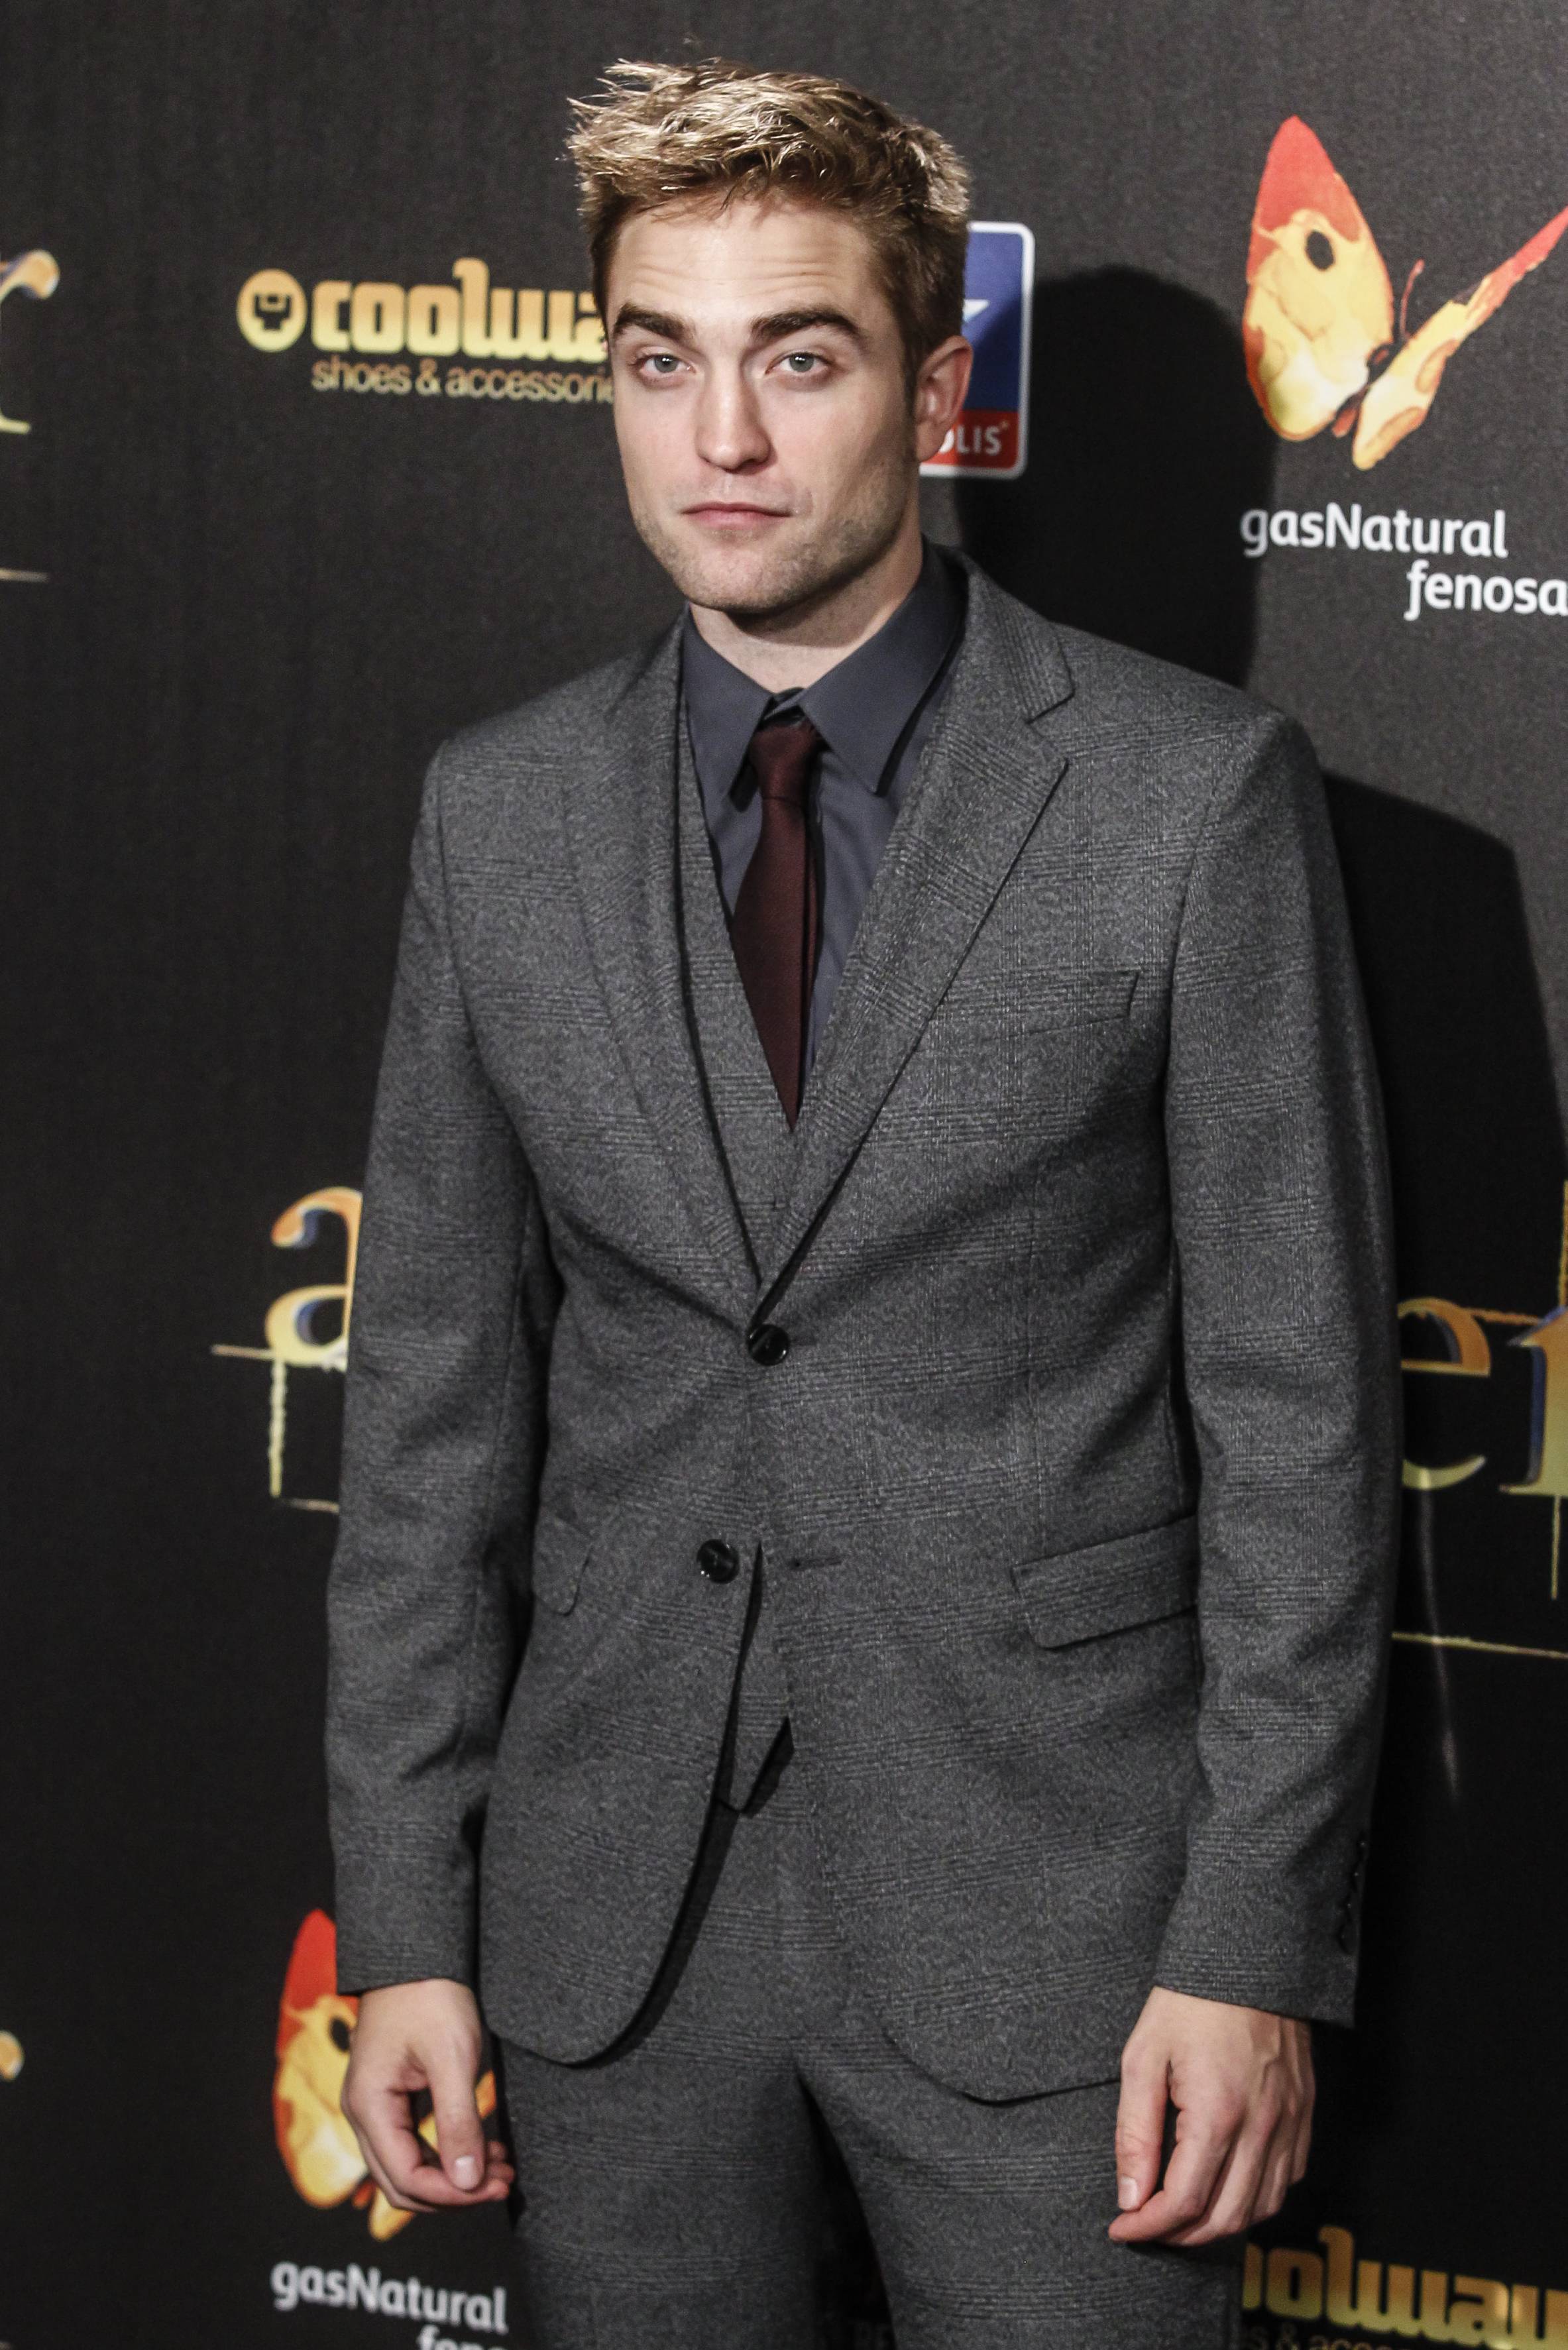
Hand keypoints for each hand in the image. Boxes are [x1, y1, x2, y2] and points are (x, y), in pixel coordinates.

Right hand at [341, 1978, 513, 2212]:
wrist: (416, 1954)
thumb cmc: (430, 1996)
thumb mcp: (451, 2058)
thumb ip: (457, 2122)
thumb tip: (467, 2183)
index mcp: (369, 2106)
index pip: (406, 2178)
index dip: (453, 2194)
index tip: (496, 2186)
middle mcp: (364, 2113)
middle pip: (402, 2183)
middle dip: (454, 2191)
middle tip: (502, 2180)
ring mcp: (375, 2106)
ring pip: (409, 2166)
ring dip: (453, 2175)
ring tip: (500, 2166)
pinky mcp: (392, 2096)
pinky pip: (414, 2143)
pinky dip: (447, 2152)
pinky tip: (482, 2147)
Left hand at [1108, 1986, 1312, 2245]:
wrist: (1247, 1960)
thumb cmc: (1189, 2003)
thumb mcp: (1143, 2058)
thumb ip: (1135, 2133)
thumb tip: (1130, 2197)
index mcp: (1217, 2113)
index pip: (1184, 2202)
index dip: (1148, 2228)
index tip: (1122, 2227)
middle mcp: (1261, 2127)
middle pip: (1224, 2218)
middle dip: (1179, 2236)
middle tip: (1147, 2226)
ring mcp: (1289, 2123)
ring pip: (1261, 2209)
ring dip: (1218, 2225)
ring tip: (1181, 2215)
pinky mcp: (1303, 2114)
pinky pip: (1287, 2181)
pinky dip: (1256, 2200)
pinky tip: (1227, 2187)